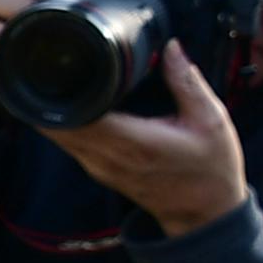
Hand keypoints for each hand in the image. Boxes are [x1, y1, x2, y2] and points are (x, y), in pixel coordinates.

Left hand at [42, 44, 250, 236]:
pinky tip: (76, 102)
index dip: (62, 89)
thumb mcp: (210, 120)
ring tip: (60, 79)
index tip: (60, 64)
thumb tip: (170, 47)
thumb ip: (186, 82)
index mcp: (132, 142)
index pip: (78, 114)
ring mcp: (98, 167)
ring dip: (56, 109)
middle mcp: (107, 157)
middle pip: (57, 124)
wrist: (206, 215)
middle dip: (51, 94)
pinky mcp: (98, 171)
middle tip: (53, 64)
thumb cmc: (211, 168)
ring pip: (59, 135)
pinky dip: (66, 123)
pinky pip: (70, 143)